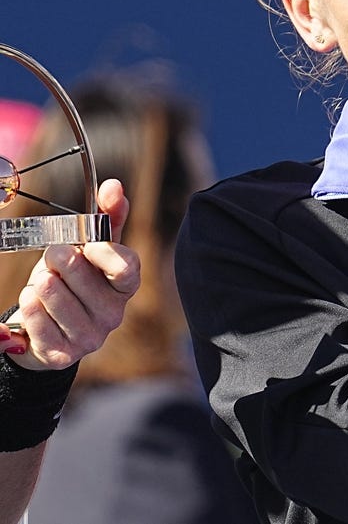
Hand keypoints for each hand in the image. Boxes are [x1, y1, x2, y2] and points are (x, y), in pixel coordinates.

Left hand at [0, 179, 139, 369]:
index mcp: (126, 286)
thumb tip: (114, 185)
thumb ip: (106, 217)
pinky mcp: (64, 355)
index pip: (126, 267)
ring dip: (38, 284)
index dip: (102, 252)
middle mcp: (114, 315)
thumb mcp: (89, 248)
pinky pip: (35, 318)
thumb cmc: (73, 281)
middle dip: (57, 261)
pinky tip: (34, 305)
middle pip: (80, 277)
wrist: (48, 326)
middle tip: (54, 258)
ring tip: (44, 285)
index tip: (85, 244)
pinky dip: (27, 307)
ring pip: (52, 296)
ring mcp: (91, 338)